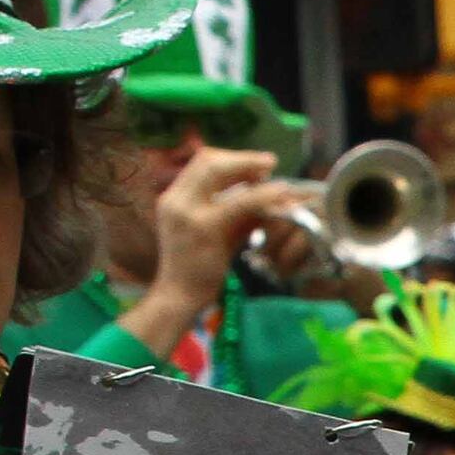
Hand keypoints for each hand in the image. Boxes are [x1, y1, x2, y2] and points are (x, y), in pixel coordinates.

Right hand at [135, 146, 289, 326]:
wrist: (179, 297)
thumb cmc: (198, 266)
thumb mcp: (217, 231)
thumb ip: (236, 209)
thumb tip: (268, 192)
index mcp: (173, 198)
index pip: (201, 161)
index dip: (231, 157)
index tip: (254, 165)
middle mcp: (174, 200)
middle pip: (207, 160)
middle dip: (242, 158)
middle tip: (269, 163)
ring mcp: (186, 212)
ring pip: (219, 172)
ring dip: (251, 168)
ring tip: (276, 178)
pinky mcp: (205, 228)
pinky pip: (239, 202)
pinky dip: (262, 194)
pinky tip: (280, 194)